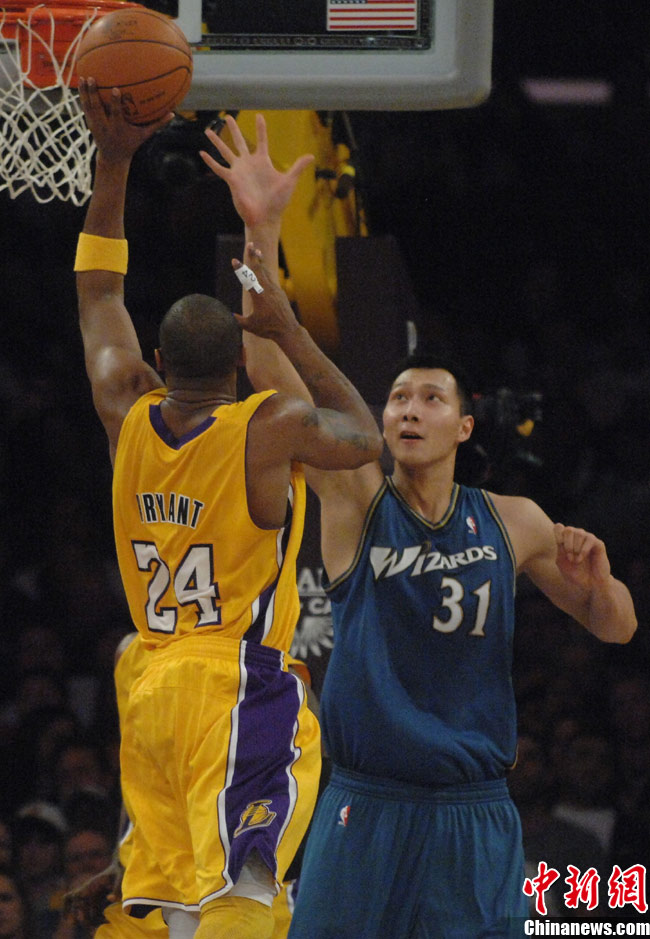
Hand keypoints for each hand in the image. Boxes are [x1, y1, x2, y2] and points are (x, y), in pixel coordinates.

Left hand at [78, 78, 172, 163]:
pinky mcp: (89, 123)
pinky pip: (85, 107)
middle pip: (97, 108)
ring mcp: (95, 125)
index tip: (115, 90)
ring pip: (88, 106)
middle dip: (94, 94)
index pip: (116, 114)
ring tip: (83, 77)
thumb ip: (157, 124)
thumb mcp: (144, 136)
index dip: (115, 102)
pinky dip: (82, 95)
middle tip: (92, 78)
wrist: (112, 158)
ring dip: (85, 92)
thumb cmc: (131, 144)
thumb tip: (172, 113)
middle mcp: (104, 126)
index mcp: (117, 128)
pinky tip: (81, 82)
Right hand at [200, 113, 313, 227]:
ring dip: (217, 141)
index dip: (261, 128)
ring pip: (226, 151)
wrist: (266, 217)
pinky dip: (210, 162)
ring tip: (208, 130)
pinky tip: (202, 153)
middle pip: (239, 141)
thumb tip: (311, 156)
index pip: (261, 140)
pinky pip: (219, 169)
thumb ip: (298, 167)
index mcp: (263, 161)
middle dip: (233, 129)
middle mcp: (249, 163)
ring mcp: (239, 171)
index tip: (259, 115)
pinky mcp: (232, 180)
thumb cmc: (278, 202)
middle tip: (227, 117)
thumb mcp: (289, 181)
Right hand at [232, 243, 298, 339]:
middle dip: (253, 256)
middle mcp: (267, 289)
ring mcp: (275, 290)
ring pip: (266, 272)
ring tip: (257, 251)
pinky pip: (271, 279)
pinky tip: (262, 268)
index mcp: (259, 295)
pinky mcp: (279, 292)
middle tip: (250, 244)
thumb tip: (228, 316)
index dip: (240, 269)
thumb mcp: (250, 326)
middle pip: (259, 269)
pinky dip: (265, 271)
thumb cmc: (268, 329)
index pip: (247, 279)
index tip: (234, 260)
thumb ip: (238, 320)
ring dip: (260, 261)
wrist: (288, 330)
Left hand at [554, 523, 610, 590]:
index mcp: (566, 539)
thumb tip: (560, 527)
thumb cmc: (575, 573)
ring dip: (575, 548)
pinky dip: (583, 550)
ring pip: (579, 533)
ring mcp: (588, 539)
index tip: (560, 547)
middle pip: (568, 529)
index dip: (558, 535)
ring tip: (577, 561)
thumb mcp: (562, 562)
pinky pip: (590, 539)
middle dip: (567, 545)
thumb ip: (558, 546)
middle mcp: (577, 536)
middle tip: (570, 558)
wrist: (590, 584)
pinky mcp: (598, 544)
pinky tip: (581, 558)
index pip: (559, 527)